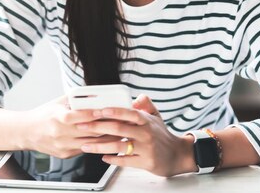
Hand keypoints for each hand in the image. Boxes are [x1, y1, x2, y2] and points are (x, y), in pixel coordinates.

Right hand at [21, 95, 124, 158]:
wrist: (27, 132)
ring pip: (90, 143)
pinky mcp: (65, 154)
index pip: (81, 116)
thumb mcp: (58, 102)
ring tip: (118, 131)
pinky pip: (85, 149)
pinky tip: (105, 139)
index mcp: (58, 118)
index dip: (96, 113)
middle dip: (106, 126)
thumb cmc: (44, 114)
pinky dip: (96, 144)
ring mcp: (63, 146)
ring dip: (106, 138)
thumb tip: (95, 93)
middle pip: (89, 131)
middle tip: (120, 120)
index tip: (108, 110)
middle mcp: (61, 133)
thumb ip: (76, 98)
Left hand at [75, 94, 195, 176]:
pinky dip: (112, 159)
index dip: (112, 111)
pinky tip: (102, 157)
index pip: (128, 112)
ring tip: (85, 145)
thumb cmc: (162, 135)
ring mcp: (146, 148)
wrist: (177, 155)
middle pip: (118, 129)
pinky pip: (125, 161)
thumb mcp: (156, 117)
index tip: (97, 110)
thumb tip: (137, 97)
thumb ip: (145, 105)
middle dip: (97, 127)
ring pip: (118, 146)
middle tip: (81, 126)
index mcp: (146, 120)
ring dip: (99, 146)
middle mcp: (145, 133)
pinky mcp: (145, 162)